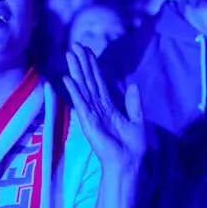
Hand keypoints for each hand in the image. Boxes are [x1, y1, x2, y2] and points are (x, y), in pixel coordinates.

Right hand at [64, 45, 146, 173]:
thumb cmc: (131, 146)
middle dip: (82, 63)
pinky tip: (68, 78)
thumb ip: (133, 103)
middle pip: (88, 80)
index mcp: (108, 106)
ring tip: (70, 55)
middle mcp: (97, 107)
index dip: (93, 66)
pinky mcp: (88, 121)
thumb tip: (133, 85)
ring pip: (83, 87)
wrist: (127, 162)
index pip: (99, 82)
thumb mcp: (137, 120)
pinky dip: (75, 90)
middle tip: (75, 45)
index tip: (88, 51)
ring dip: (76, 71)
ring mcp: (91, 113)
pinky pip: (81, 103)